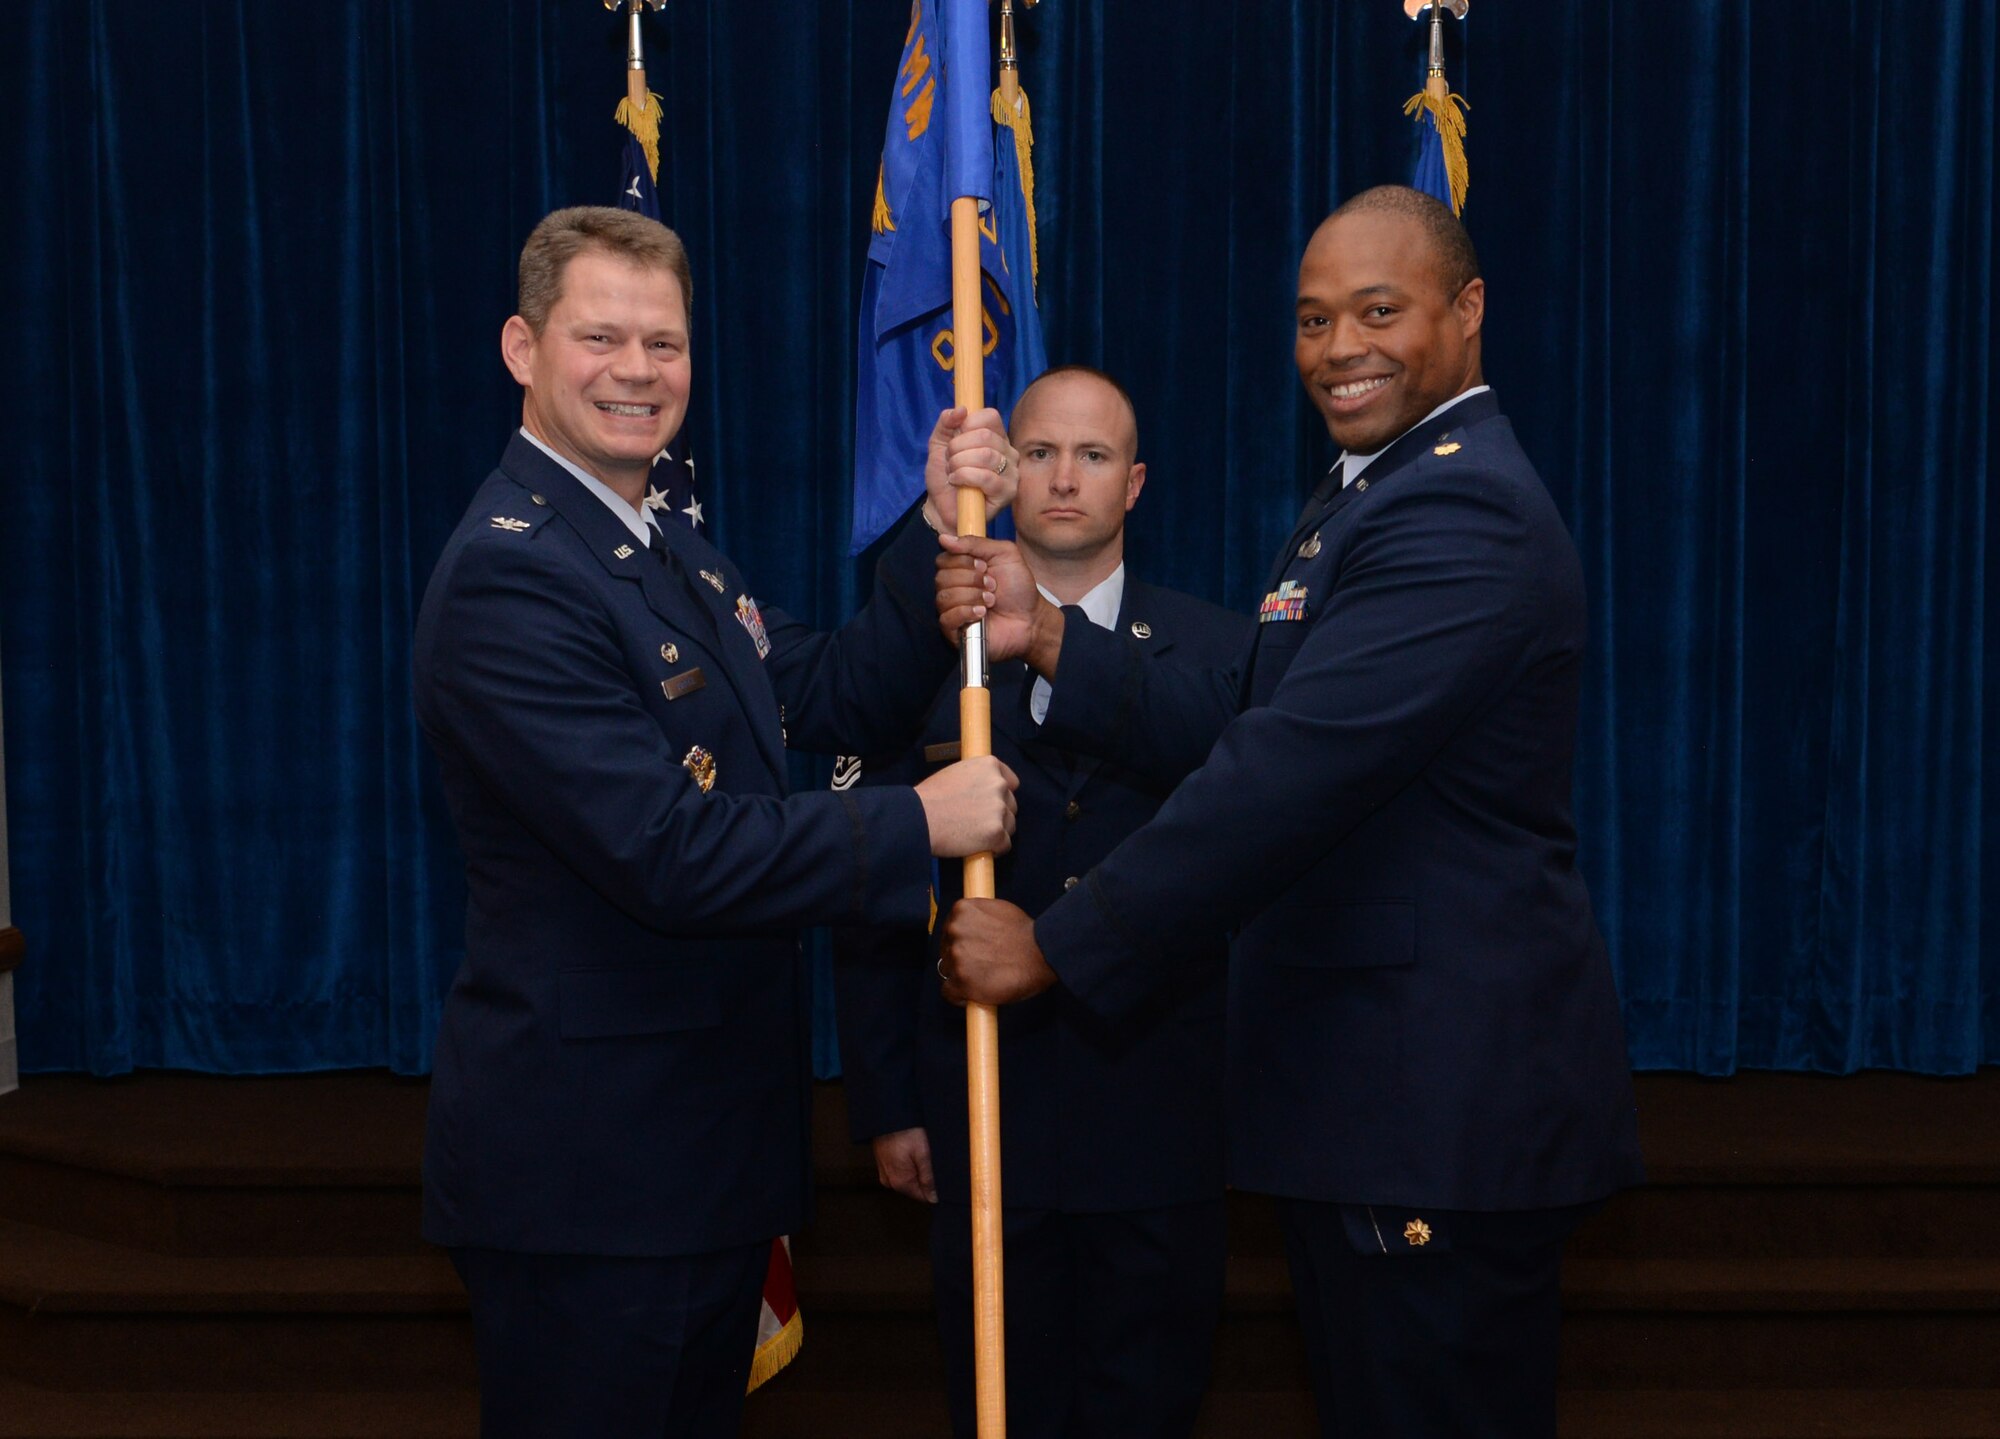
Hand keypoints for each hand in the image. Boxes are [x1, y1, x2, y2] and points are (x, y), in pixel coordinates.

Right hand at [871, 1127, 936, 1202]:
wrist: (887, 1114)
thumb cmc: (905, 1130)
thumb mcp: (923, 1154)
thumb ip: (929, 1178)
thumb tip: (934, 1197)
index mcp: (900, 1182)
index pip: (923, 1197)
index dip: (935, 1187)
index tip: (938, 1171)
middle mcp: (890, 1181)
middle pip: (916, 1187)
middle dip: (926, 1175)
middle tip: (928, 1155)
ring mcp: (885, 1172)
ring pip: (909, 1177)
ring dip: (918, 1167)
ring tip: (919, 1150)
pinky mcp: (884, 1163)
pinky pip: (901, 1168)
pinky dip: (909, 1161)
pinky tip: (912, 1149)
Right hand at [914, 755, 1018, 857]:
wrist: (918, 818)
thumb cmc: (930, 796)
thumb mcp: (956, 773)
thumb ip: (977, 779)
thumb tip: (984, 792)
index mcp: (990, 766)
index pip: (1012, 782)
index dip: (1002, 795)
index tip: (991, 803)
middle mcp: (999, 785)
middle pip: (1011, 805)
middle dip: (998, 814)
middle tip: (976, 822)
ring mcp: (999, 809)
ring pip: (1009, 825)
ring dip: (997, 832)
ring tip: (974, 836)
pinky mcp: (996, 833)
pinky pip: (1005, 845)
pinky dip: (994, 849)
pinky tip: (978, 848)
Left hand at [923, 407, 1018, 532]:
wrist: (940, 506)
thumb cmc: (944, 475)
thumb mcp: (938, 443)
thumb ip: (946, 423)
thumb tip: (961, 409)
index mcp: (996, 436)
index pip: (989, 416)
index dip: (967, 424)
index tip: (954, 439)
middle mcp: (1008, 452)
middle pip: (985, 436)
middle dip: (958, 448)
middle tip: (950, 461)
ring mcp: (1011, 473)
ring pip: (986, 455)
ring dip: (959, 464)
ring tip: (953, 473)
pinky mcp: (1008, 492)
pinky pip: (987, 477)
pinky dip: (964, 477)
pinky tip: (957, 482)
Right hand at [936, 535, 1064, 671]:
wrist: (1031, 618)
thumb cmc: (1018, 588)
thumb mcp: (1004, 554)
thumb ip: (975, 543)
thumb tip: (944, 538)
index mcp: (960, 569)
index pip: (942, 560)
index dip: (963, 562)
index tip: (985, 566)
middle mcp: (952, 589)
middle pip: (941, 578)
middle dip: (971, 580)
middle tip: (992, 585)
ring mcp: (952, 610)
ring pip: (944, 597)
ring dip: (972, 596)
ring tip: (991, 600)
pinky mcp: (954, 631)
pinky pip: (946, 618)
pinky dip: (966, 612)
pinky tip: (982, 613)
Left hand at [938, 898, 1057, 1006]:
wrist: (1042, 954)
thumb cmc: (1026, 934)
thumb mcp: (998, 910)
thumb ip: (978, 918)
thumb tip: (971, 927)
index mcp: (961, 910)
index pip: (949, 930)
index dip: (960, 943)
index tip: (972, 951)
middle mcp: (954, 930)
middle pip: (946, 950)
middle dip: (961, 959)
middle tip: (982, 966)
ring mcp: (956, 956)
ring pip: (948, 971)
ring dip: (962, 976)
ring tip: (985, 978)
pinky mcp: (960, 981)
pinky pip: (948, 993)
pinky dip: (961, 996)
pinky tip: (977, 994)